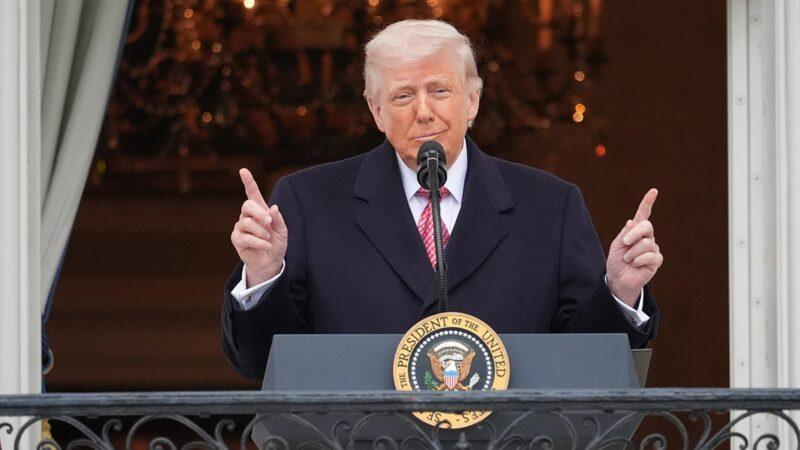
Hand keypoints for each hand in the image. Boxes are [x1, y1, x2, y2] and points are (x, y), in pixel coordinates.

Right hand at [231, 168, 287, 285]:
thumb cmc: (276, 244)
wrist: (271, 262)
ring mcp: (241, 227)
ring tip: (268, 239)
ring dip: (261, 231)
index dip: (248, 182)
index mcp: (260, 211)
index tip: (243, 170)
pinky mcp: (237, 239)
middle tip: (269, 222)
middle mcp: (248, 216)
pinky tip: (266, 245)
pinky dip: (258, 242)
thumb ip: (278, 219)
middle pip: (247, 205)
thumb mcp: (282, 231)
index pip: (252, 193)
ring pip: (246, 222)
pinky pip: (245, 237)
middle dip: (259, 212)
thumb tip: (273, 207)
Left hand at [606, 188, 662, 306]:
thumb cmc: (616, 260)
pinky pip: (651, 256)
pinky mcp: (656, 260)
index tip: (654, 191)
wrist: (618, 279)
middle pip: (647, 226)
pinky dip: (639, 260)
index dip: (648, 202)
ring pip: (647, 243)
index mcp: (636, 231)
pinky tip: (635, 264)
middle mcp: (647, 237)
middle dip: (634, 234)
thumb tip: (632, 221)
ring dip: (632, 252)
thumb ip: (625, 233)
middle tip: (624, 243)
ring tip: (627, 259)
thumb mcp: (617, 244)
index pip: (644, 214)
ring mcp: (653, 248)